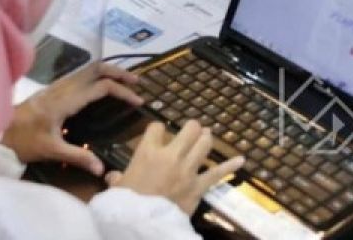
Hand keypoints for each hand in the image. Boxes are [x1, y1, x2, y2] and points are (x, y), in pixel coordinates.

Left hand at [2, 63, 142, 175]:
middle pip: (96, 68)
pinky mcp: (52, 89)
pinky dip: (96, 76)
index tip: (138, 101)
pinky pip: (80, 75)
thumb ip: (77, 157)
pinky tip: (100, 87)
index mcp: (66, 100)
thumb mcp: (51, 151)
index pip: (102, 87)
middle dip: (119, 72)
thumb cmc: (22, 142)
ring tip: (124, 82)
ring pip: (88, 69)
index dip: (123, 92)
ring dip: (108, 72)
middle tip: (136, 83)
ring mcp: (57, 85)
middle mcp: (63, 87)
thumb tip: (101, 169)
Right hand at [106, 121, 244, 214]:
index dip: (158, 129)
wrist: (141, 226)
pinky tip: (241, 159)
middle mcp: (170, 155)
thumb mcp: (117, 189)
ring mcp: (187, 169)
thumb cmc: (126, 205)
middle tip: (191, 130)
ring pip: (205, 144)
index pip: (156, 127)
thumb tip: (111, 177)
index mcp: (148, 152)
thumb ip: (117, 179)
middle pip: (189, 129)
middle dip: (191, 127)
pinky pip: (217, 173)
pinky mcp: (198, 185)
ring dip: (206, 139)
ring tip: (206, 136)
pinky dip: (230, 166)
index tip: (159, 134)